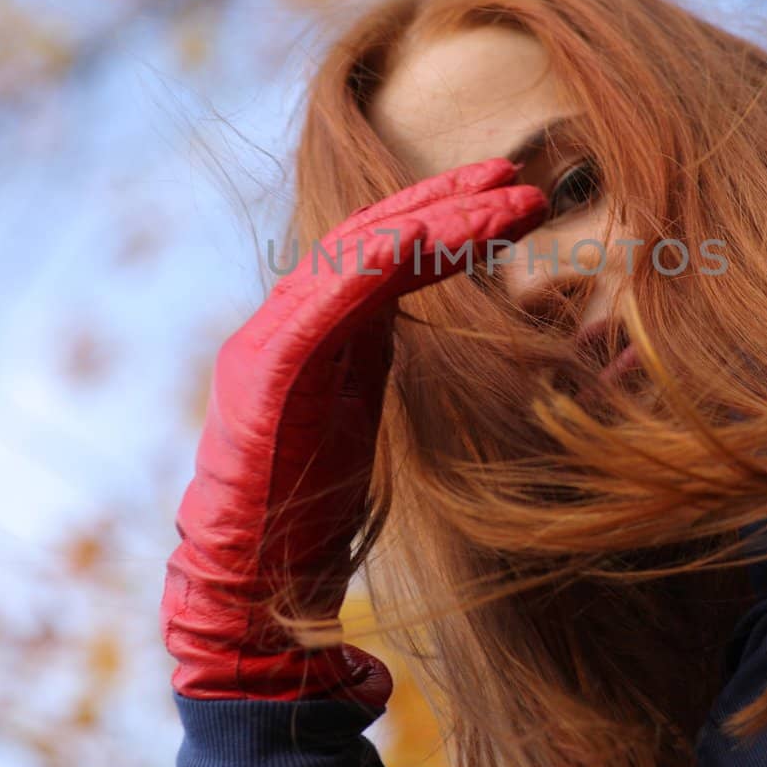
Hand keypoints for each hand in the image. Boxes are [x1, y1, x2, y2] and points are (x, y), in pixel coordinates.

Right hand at [162, 156, 548, 705]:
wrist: (244, 588)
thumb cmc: (305, 514)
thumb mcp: (352, 415)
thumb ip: (372, 357)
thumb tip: (424, 320)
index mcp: (312, 327)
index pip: (376, 245)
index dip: (442, 211)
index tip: (510, 194)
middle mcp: (287, 319)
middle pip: (369, 231)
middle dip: (448, 197)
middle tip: (522, 178)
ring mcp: (272, 340)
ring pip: (357, 252)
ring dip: (439, 220)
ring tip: (511, 203)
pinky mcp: (267, 373)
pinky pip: (328, 300)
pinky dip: (379, 262)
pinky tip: (437, 238)